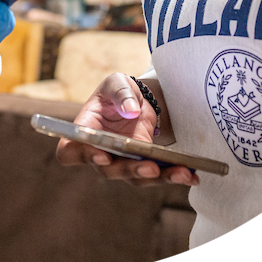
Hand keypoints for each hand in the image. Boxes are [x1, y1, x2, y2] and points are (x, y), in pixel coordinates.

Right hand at [55, 73, 197, 186]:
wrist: (136, 99)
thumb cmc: (117, 90)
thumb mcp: (117, 83)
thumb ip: (121, 94)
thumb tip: (130, 109)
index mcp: (84, 131)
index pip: (70, 151)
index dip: (82, 157)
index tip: (101, 155)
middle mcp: (99, 153)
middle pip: (108, 170)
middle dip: (129, 171)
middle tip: (149, 168)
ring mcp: (121, 163)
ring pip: (135, 178)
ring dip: (158, 178)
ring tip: (181, 173)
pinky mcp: (143, 165)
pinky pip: (156, 175)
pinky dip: (174, 175)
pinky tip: (191, 175)